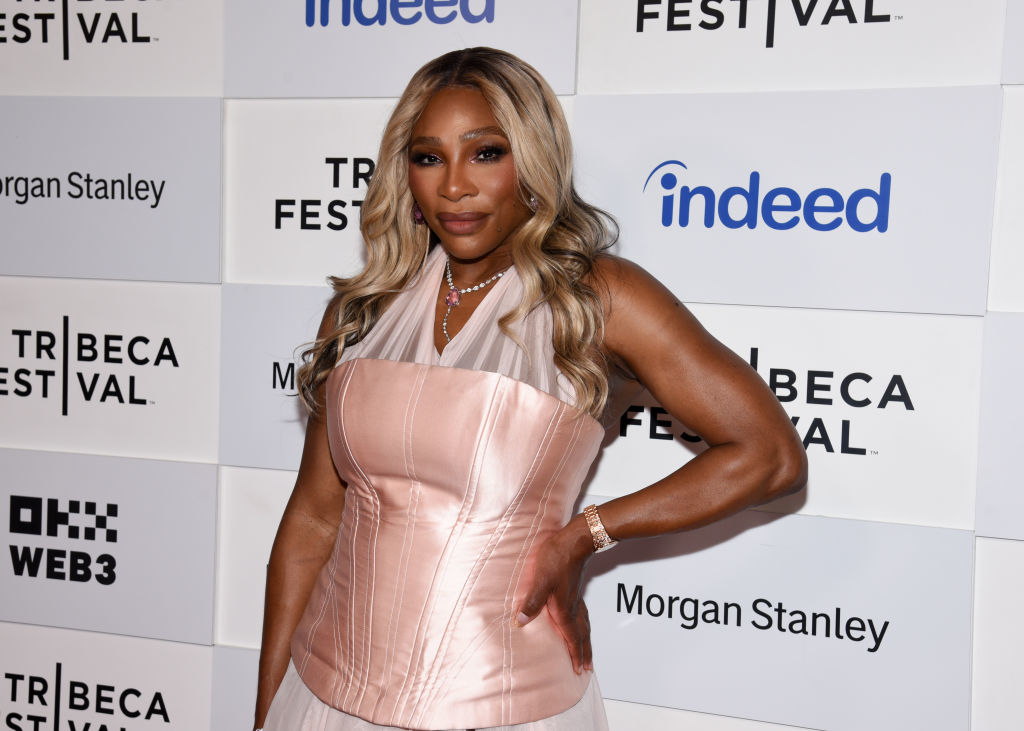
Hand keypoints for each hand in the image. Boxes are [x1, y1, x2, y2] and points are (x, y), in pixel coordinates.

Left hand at [515, 517, 594, 672]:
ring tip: (587, 650)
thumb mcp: (540, 580)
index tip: (578, 669)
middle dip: (584, 652)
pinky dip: (584, 623)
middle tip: (587, 668)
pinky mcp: (575, 587)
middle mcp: (572, 605)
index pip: (571, 636)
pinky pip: (583, 612)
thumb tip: (521, 622)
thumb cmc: (557, 557)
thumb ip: (532, 602)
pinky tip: (581, 620)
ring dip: (586, 639)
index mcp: (564, 608)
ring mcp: (576, 596)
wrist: (575, 539)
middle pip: (581, 634)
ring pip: (584, 624)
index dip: (575, 654)